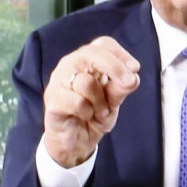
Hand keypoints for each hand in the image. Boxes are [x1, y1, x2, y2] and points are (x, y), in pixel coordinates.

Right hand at [43, 36, 140, 166]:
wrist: (75, 143)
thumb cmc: (92, 116)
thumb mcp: (113, 102)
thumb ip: (122, 87)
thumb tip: (133, 76)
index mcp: (87, 60)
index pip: (103, 44)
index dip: (121, 54)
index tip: (135, 69)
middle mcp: (71, 65)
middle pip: (92, 53)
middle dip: (115, 68)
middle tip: (128, 83)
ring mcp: (58, 80)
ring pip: (86, 82)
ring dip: (100, 101)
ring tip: (99, 111)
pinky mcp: (52, 99)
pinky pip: (77, 102)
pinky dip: (87, 112)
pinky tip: (85, 117)